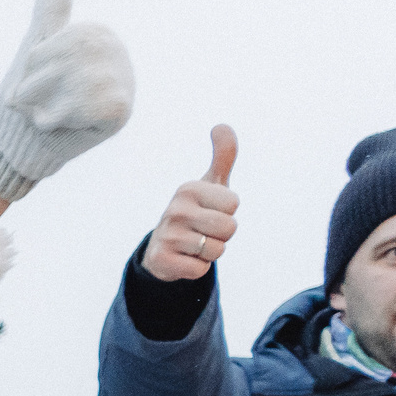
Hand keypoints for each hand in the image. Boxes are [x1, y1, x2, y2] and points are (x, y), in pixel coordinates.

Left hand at [0, 0, 134, 201]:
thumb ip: (48, 16)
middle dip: (35, 86)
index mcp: (96, 34)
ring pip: (76, 82)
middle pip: (68, 60)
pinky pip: (86, 105)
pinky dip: (61, 119)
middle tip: (28, 102)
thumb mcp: (34, 52)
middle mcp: (116, 52)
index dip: (34, 65)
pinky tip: (62, 125)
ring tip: (43, 115)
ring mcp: (122, 81)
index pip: (60, 42)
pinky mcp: (120, 110)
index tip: (30, 79)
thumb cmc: (28, 97)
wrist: (21, 146)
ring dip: (43, 105)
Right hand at [140, 126, 238, 282]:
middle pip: (229, 228)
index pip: (234, 205)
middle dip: (223, 235)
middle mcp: (174, 210)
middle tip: (204, 231)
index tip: (210, 212)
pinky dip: (197, 268)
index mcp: (188, 189)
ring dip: (210, 253)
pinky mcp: (162, 260)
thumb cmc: (196, 211)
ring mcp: (166, 236)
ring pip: (217, 251)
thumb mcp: (211, 183)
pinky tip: (184, 259)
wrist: (163, 247)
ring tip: (194, 245)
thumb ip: (223, 155)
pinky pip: (200, 269)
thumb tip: (221, 125)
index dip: (228, 212)